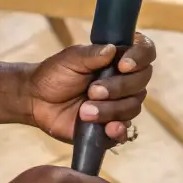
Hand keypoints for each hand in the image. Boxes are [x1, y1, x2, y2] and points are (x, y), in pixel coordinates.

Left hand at [25, 32, 156, 143]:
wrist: (36, 99)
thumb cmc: (55, 74)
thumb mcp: (70, 59)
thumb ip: (91, 54)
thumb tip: (112, 50)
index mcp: (119, 59)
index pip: (145, 52)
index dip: (140, 58)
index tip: (123, 65)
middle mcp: (125, 81)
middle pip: (141, 83)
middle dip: (118, 88)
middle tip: (92, 90)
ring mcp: (120, 104)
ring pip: (132, 107)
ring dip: (110, 109)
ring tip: (84, 111)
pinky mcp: (110, 127)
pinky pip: (124, 132)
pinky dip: (119, 131)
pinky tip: (108, 129)